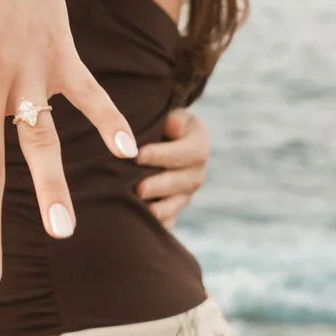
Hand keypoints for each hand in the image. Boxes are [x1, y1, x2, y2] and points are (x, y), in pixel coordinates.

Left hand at [134, 108, 208, 224]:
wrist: (142, 135)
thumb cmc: (145, 117)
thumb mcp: (153, 109)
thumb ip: (158, 116)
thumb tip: (170, 126)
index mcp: (196, 137)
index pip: (191, 150)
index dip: (166, 155)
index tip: (138, 155)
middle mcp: (196, 165)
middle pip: (189, 179)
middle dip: (163, 184)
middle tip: (138, 188)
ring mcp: (186, 188)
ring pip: (181, 201)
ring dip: (162, 206)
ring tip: (139, 207)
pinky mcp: (173, 205)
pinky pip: (171, 219)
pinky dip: (158, 223)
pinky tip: (141, 225)